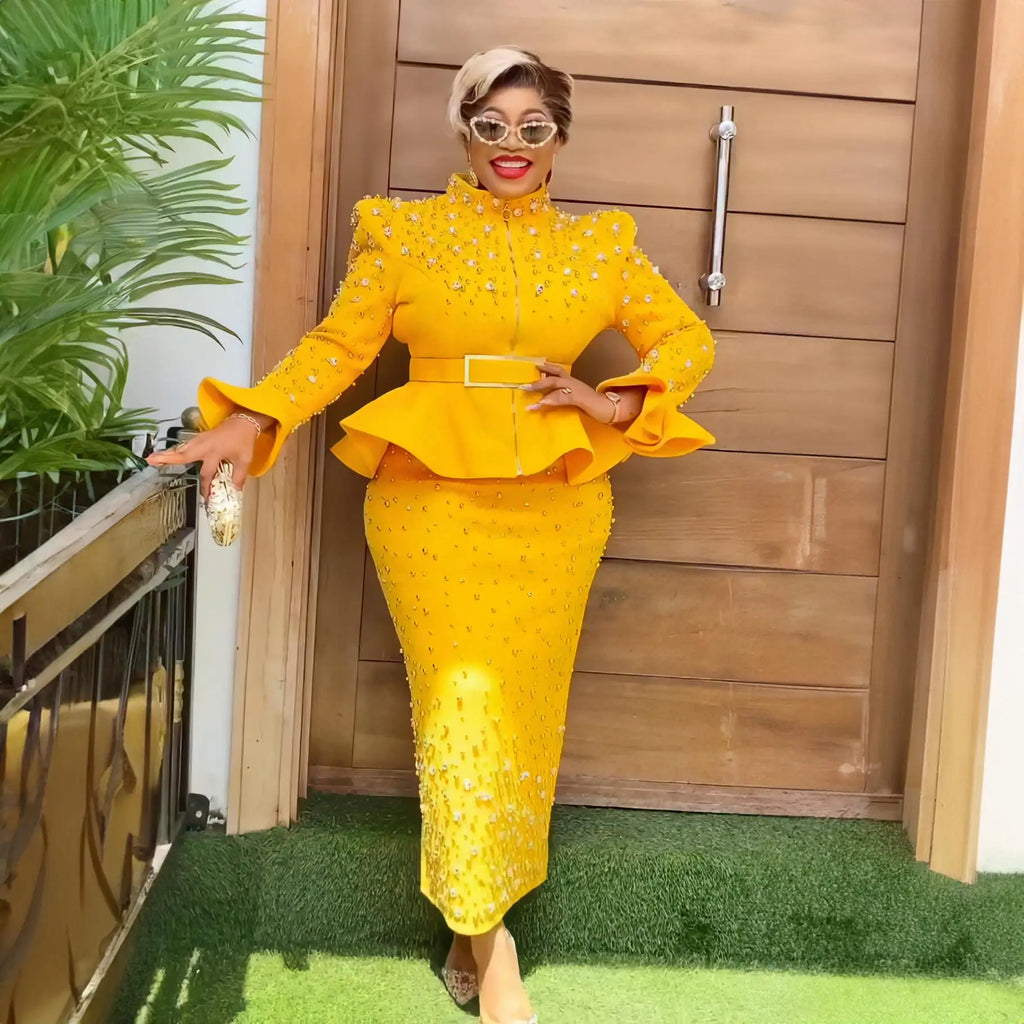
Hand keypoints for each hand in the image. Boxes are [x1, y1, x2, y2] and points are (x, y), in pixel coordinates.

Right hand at [145, 412, 267, 499]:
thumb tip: (235, 490)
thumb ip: (239, 475)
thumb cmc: (243, 441)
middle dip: (168, 459)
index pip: (206, 474)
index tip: (205, 498)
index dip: (205, 487)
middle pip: (183, 455)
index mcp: (215, 452)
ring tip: (151, 459)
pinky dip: (175, 450)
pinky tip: (165, 455)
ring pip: (181, 449)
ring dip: (167, 454)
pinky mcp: (199, 438)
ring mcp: (200, 440)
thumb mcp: (244, 460)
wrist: (243, 422)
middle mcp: (204, 446)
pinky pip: (185, 446)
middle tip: (151, 461)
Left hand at [523, 362, 642, 423]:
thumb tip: (545, 399)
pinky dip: (550, 400)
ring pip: (555, 384)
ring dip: (539, 386)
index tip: (531, 367)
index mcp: (572, 382)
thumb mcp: (576, 400)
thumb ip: (563, 398)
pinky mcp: (580, 397)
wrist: (612, 409)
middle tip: (523, 384)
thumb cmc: (594, 406)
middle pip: (553, 375)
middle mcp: (573, 382)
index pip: (556, 371)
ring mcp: (577, 388)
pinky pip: (562, 397)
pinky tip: (540, 403)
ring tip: (526, 390)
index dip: (544, 368)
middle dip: (537, 379)